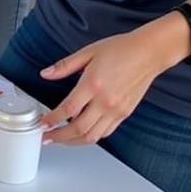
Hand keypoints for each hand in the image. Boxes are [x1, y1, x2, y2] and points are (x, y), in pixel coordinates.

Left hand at [38, 29, 167, 144]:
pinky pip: (106, 132)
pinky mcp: (125, 113)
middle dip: (59, 136)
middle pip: (78, 128)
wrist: (148, 53)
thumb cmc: (121, 49)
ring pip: (92, 136)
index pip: (67, 109)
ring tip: (61, 139)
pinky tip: (82, 133)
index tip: (42, 124)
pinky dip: (91, 137)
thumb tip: (45, 74)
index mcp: (93, 84)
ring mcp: (117, 110)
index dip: (52, 120)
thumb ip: (64, 66)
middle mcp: (105, 100)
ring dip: (74, 142)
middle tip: (47, 137)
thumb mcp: (88, 52)